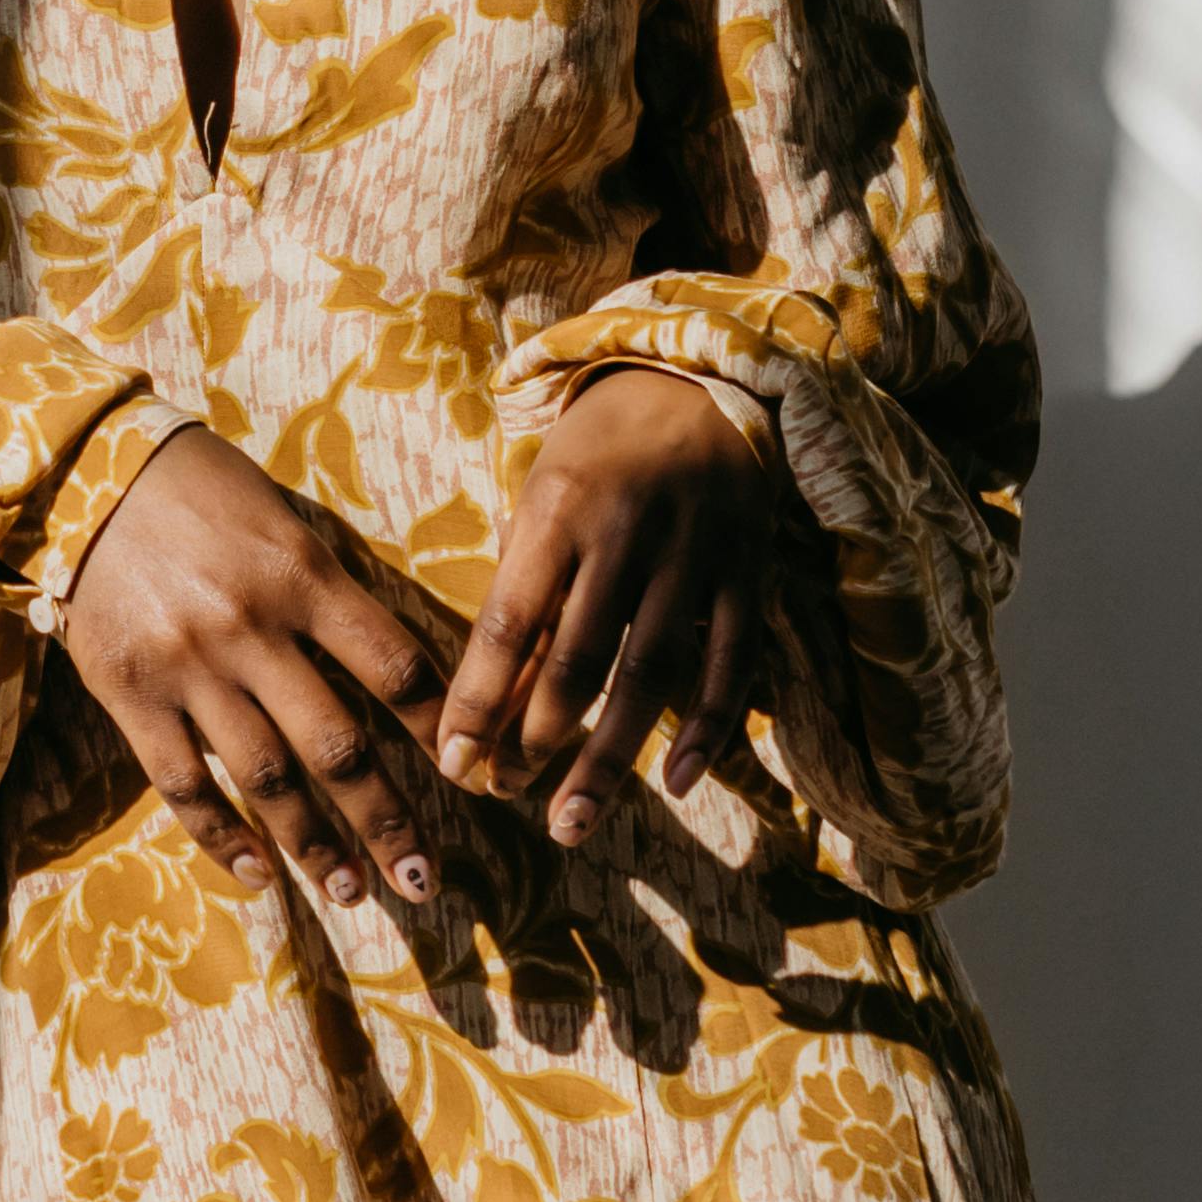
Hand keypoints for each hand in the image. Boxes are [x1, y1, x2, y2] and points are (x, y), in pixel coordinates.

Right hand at [59, 427, 445, 908]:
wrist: (85, 474)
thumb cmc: (202, 491)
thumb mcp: (285, 522)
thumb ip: (331, 596)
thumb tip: (394, 677)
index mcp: (305, 577)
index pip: (394, 667)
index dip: (438, 728)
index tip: (466, 774)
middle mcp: (252, 630)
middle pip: (338, 746)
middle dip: (386, 822)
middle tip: (421, 881)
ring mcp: (189, 668)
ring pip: (266, 779)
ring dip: (313, 846)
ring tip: (350, 894)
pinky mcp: (130, 695)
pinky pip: (184, 783)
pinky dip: (223, 836)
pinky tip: (258, 876)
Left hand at [436, 368, 770, 842]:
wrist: (700, 379)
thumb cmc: (597, 450)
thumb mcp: (542, 495)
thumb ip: (525, 587)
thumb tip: (492, 700)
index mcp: (558, 508)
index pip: (508, 624)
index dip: (478, 702)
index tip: (452, 767)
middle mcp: (627, 534)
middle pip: (577, 661)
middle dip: (535, 742)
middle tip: (505, 798)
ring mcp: (696, 554)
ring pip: (650, 676)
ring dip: (609, 760)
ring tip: (572, 821)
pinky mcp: (750, 571)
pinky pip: (731, 663)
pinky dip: (708, 728)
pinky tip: (681, 781)